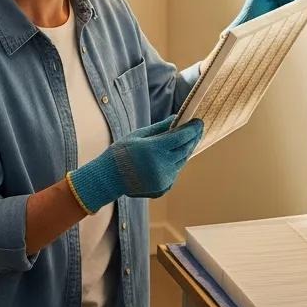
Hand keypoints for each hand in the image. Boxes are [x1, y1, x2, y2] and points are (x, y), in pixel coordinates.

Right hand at [67, 115, 203, 213]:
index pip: (182, 137)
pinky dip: (175, 163)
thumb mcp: (138, 135)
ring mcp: (163, 179)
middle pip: (186, 149)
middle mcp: (162, 166)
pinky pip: (174, 173)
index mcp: (155, 150)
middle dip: (192, 139)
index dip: (193, 129)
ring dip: (185, 151)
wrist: (107, 179)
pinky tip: (172, 156)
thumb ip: (160, 128)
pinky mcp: (162, 188)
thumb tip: (177, 118)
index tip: (199, 122)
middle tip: (197, 129)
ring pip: (182, 162)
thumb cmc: (121, 153)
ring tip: (185, 141)